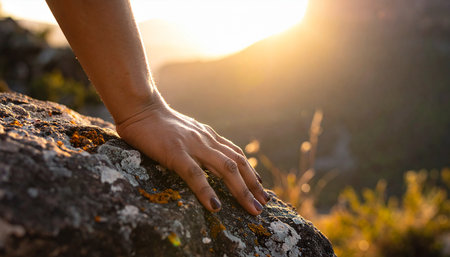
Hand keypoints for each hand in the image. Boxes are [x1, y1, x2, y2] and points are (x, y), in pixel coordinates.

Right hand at [116, 99, 269, 214]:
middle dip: (253, 185)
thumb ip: (198, 143)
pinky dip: (207, 191)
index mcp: (208, 136)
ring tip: (252, 209)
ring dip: (242, 190)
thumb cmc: (158, 123)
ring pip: (225, 168)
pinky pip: (195, 174)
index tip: (261, 188)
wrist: (140, 108)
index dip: (251, 172)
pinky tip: (215, 207)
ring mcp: (193, 145)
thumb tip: (207, 157)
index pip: (236, 155)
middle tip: (264, 204)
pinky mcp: (175, 152)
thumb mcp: (186, 132)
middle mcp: (206, 140)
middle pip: (238, 163)